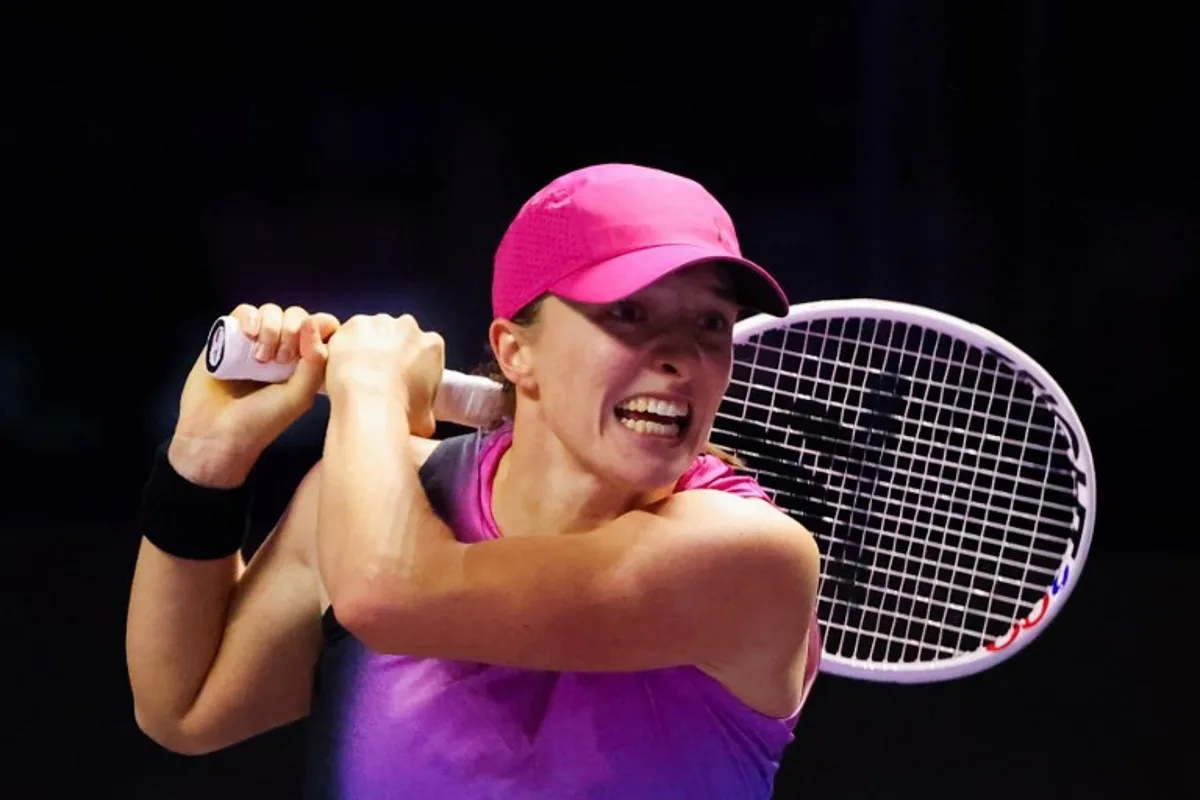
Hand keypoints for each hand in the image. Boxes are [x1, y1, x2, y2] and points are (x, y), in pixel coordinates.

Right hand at [170, 303, 340, 486]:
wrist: (215, 432)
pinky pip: (245, 311)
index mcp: (303, 364)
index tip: (310, 346)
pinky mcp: (229, 337)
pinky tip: (248, 336)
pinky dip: (250, 318)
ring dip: (271, 328)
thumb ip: (315, 362)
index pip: (321, 329)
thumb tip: (315, 322)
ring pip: (271, 311)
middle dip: (292, 332)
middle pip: (296, 316)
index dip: (320, 328)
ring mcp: (255, 342)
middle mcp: (281, 350)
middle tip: (281, 360)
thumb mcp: (299, 396)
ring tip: (261, 358)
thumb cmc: (260, 421)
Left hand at [325, 313, 443, 437]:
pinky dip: (345, 347)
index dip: (413, 366)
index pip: (424, 351)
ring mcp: (379, 322)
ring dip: (367, 347)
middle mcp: (408, 327)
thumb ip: (426, 411)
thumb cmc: (402, 410)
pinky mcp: (353, 325)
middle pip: (399, 335)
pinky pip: (349, 335)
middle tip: (379, 377)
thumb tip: (421, 422)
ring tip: (358, 374)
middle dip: (391, 351)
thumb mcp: (427, 418)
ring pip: (373, 332)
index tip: (403, 380)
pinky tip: (342, 367)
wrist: (370, 401)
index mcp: (432, 345)